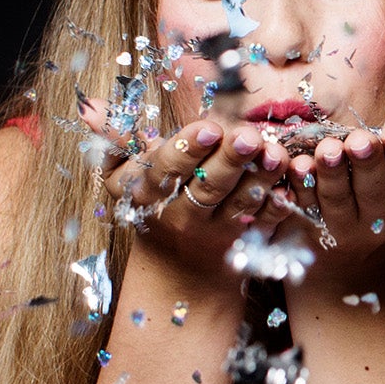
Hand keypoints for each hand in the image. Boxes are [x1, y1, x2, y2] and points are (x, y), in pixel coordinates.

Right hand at [81, 100, 295, 282]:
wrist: (178, 278)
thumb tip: (89, 105)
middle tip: (249, 136)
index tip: (208, 127)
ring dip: (261, 178)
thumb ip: (115, 140)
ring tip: (276, 153)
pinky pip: (268, 225)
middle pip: (208, 186)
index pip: (165, 171)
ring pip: (241, 204)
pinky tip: (295, 182)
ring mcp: (217, 233)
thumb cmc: (152, 209)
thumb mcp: (125, 180)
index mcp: (149, 195)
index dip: (186, 149)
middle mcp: (182, 216)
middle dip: (230, 160)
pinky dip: (282, 205)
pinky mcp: (248, 245)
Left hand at [277, 118, 384, 295]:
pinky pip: (302, 207)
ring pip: (336, 200)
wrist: (349, 256)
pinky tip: (296, 166)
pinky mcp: (307, 227)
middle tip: (361, 140)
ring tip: (328, 149)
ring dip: (332, 174)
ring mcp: (341, 226)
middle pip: (373, 191)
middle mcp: (378, 219)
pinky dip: (298, 187)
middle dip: (368, 164)